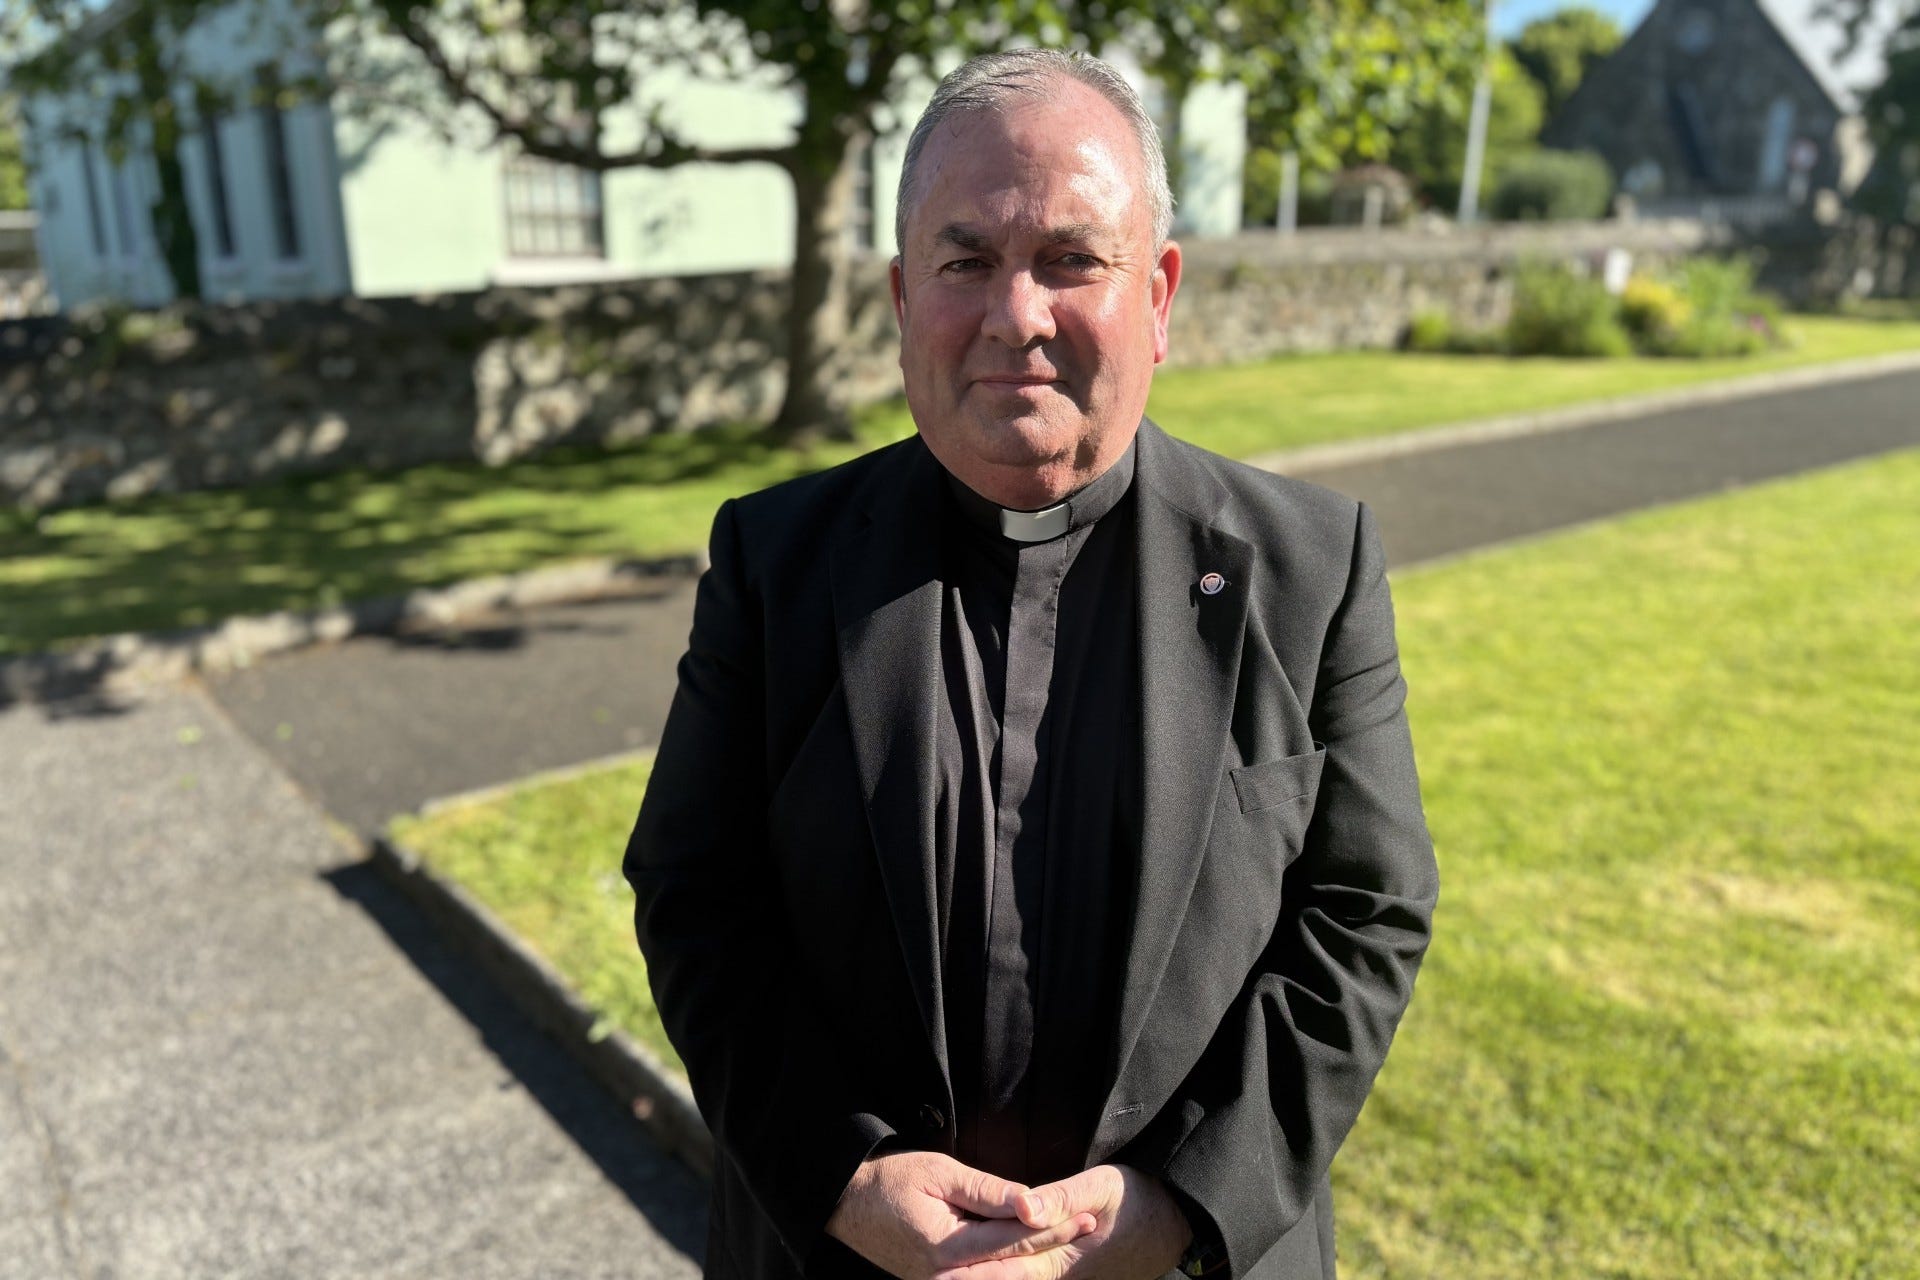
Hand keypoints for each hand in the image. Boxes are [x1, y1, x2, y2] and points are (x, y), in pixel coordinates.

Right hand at [826, 1150, 1098, 1279]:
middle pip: (1013, 1267)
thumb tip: (1032, 1202)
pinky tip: (1031, 1258)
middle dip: (1052, 1247)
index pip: (1014, 1240)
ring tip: (1068, 1241)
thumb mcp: (939, 1173)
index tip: (1085, 1214)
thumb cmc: (891, 1181)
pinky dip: (1008, 1271)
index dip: (1053, 1227)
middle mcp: (945, 1277)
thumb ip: (987, 1191)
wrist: (846, 1204)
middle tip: (1087, 1228)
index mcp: (947, 1247)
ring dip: (1035, 1262)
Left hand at [930, 1164, 1193, 1279]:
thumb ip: (1061, 1197)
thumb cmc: (1139, 1201)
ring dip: (980, 1275)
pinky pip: (1026, 1276)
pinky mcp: (1063, 1272)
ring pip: (1013, 1279)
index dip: (970, 1272)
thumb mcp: (1102, 1187)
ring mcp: (1059, 1276)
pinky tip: (976, 1269)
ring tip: (938, 1276)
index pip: (1003, 1269)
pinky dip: (1002, 1272)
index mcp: (1058, 1257)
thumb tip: (1024, 1207)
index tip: (937, 1271)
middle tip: (929, 1277)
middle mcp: (1054, 1274)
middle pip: (1003, 1279)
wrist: (1174, 1223)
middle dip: (966, 1278)